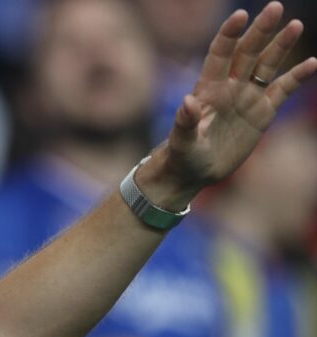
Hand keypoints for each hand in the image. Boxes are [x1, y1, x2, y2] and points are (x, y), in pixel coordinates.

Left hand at [142, 2, 316, 206]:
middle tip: (275, 7)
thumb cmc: (182, 156)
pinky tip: (312, 63)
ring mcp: (247, 98)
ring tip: (295, 25)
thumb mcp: (181, 142)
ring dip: (281, 46)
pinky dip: (296, 77)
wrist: (193, 171)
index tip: (240, 15)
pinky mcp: (261, 113)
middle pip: (247, 52)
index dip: (229, 34)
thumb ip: (185, 122)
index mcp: (208, 90)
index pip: (219, 54)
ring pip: (267, 65)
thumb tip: (188, 101)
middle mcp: (229, 88)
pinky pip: (282, 90)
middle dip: (260, 31)